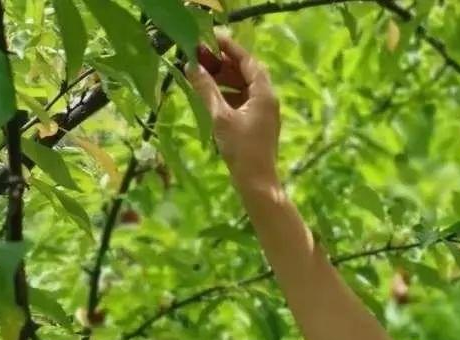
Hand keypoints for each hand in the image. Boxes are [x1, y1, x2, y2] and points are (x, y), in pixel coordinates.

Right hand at [185, 32, 281, 192]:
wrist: (258, 183)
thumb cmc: (242, 150)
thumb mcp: (220, 116)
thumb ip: (206, 89)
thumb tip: (191, 66)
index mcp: (264, 94)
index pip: (248, 60)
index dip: (229, 47)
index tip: (209, 37)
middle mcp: (268, 99)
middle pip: (246, 71)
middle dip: (224, 62)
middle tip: (200, 55)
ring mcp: (264, 112)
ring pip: (244, 86)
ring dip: (224, 78)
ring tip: (202, 74)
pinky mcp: (258, 123)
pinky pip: (243, 100)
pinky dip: (228, 94)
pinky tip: (211, 95)